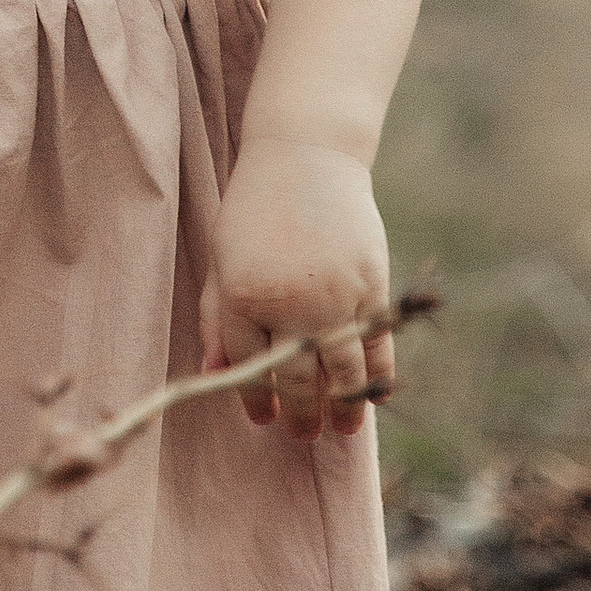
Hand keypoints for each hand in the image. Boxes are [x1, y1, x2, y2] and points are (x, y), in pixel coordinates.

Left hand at [199, 138, 392, 439]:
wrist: (306, 155)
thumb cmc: (254, 209)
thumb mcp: (222, 259)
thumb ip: (217, 320)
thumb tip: (214, 375)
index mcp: (241, 296)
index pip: (247, 369)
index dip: (255, 400)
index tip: (265, 417)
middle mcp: (288, 303)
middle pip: (296, 382)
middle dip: (300, 416)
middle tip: (301, 434)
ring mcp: (334, 298)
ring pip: (340, 376)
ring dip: (340, 411)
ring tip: (338, 429)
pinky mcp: (371, 287)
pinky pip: (376, 347)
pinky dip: (376, 378)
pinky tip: (370, 399)